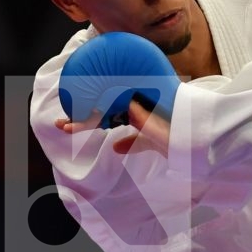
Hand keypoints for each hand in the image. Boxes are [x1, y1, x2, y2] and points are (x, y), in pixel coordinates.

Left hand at [54, 98, 170, 154]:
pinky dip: (88, 122)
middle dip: (79, 116)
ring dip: (80, 122)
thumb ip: (134, 143)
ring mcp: (133, 103)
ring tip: (63, 127)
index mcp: (135, 108)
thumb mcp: (151, 141)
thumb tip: (115, 148)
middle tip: (61, 123)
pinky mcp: (133, 108)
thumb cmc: (175, 136)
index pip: (107, 112)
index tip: (71, 124)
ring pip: (99, 111)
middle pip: (100, 109)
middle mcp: (132, 103)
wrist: (190, 138)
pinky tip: (74, 125)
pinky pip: (105, 115)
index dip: (89, 118)